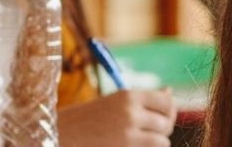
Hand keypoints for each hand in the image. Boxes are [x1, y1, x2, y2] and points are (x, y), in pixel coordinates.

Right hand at [58, 88, 175, 146]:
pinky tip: (132, 146)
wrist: (60, 134)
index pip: (167, 102)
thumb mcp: (114, 103)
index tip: (160, 118)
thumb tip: (170, 91)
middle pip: (167, 123)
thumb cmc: (87, 119)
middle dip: (161, 130)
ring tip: (138, 141)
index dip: (168, 112)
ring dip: (154, 143)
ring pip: (162, 141)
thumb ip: (142, 100)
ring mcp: (127, 134)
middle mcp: (130, 112)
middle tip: (147, 132)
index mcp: (128, 96)